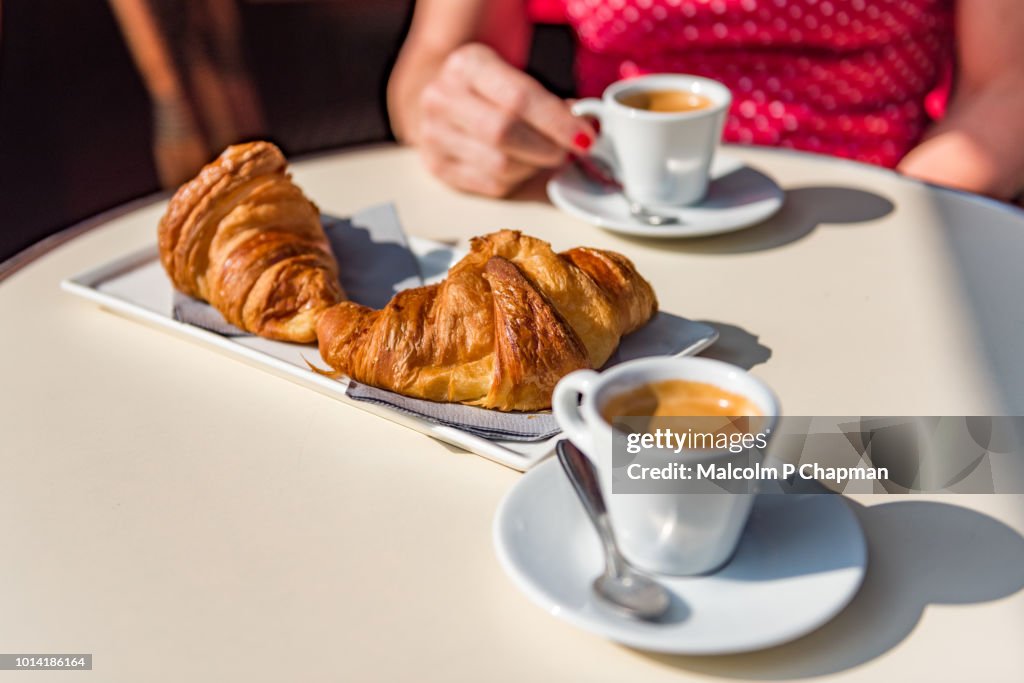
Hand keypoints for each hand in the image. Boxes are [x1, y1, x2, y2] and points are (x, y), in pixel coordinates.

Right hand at [414, 43, 595, 196]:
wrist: (445, 101)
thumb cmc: (490, 90)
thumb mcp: (515, 76)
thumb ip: (548, 100)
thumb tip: (585, 127)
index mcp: (467, 65)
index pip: (519, 98)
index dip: (557, 122)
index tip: (584, 137)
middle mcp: (442, 98)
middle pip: (505, 134)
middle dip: (547, 148)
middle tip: (567, 152)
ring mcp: (434, 135)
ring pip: (500, 165)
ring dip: (533, 167)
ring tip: (543, 156)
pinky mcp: (438, 166)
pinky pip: (491, 185)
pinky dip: (517, 180)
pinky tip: (522, 166)